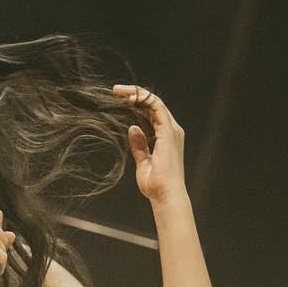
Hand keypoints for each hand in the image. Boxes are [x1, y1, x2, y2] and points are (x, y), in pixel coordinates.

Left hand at [115, 85, 187, 205]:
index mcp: (166, 136)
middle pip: (153, 104)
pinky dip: (143, 100)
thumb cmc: (155, 184)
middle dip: (135, 95)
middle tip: (115, 91)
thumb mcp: (143, 162)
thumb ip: (139, 145)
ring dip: (136, 94)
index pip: (152, 112)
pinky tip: (128, 99)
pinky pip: (157, 108)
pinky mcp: (169, 132)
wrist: (165, 195)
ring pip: (155, 103)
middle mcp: (172, 130)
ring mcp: (172, 130)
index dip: (137, 103)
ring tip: (118, 92)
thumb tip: (132, 129)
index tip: (119, 99)